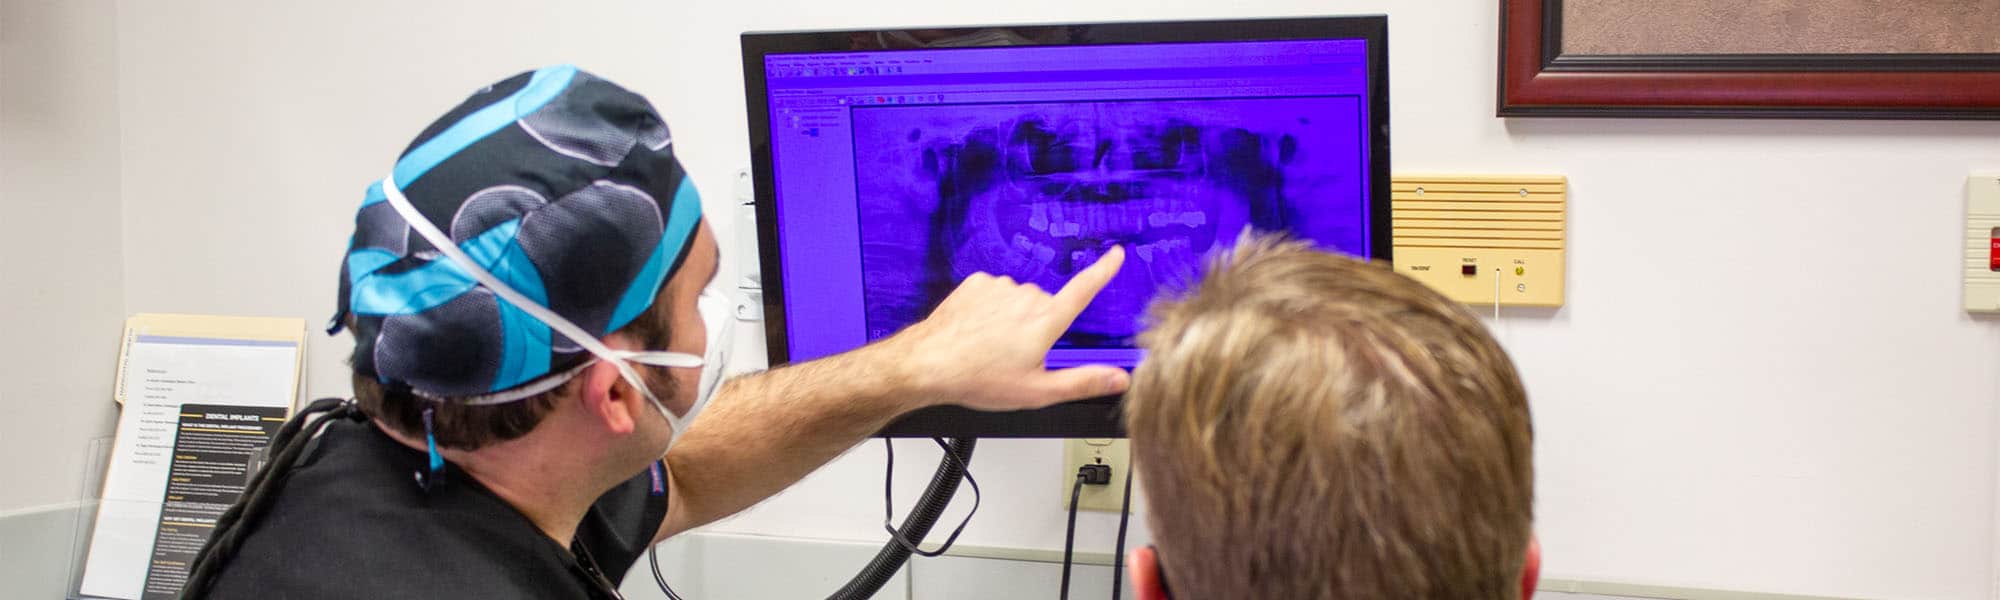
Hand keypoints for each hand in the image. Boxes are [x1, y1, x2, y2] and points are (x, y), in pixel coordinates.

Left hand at [880, 245, 1131, 410]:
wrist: (929, 364)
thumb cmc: (978, 379)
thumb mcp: (1037, 391)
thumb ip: (1082, 382)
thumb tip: (1119, 379)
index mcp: (1045, 321)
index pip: (1084, 290)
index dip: (1103, 271)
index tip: (1116, 254)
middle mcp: (1025, 297)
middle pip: (1045, 306)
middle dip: (1037, 327)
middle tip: (1015, 356)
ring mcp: (1000, 287)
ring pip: (1019, 300)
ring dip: (1011, 319)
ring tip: (990, 347)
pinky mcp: (976, 283)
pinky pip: (994, 293)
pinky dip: (990, 310)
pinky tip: (977, 331)